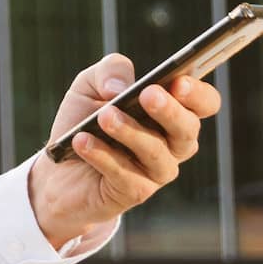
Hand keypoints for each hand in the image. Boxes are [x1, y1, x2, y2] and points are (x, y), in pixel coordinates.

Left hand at [30, 52, 221, 249]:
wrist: (57, 168)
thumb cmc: (84, 120)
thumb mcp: (89, 85)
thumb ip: (109, 71)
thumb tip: (119, 87)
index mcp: (173, 111)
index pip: (205, 103)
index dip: (197, 93)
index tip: (178, 81)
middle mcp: (174, 142)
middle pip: (187, 129)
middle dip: (169, 110)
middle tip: (147, 94)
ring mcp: (158, 170)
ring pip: (155, 152)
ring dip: (130, 131)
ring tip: (105, 116)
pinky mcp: (136, 191)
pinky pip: (124, 174)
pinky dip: (102, 155)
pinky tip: (82, 141)